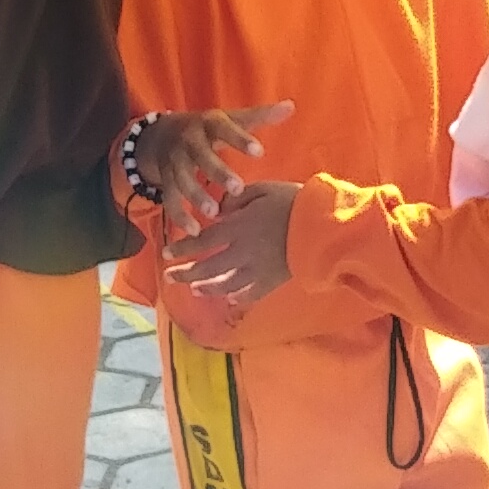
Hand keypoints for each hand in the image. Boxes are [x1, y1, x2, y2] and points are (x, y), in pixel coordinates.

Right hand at [132, 102, 290, 233]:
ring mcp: (175, 162)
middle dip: (217, 172)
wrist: (163, 133)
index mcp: (208, 123)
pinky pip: (170, 199)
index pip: (224, 128)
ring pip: (183, 180)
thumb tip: (290, 106)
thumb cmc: (209, 128)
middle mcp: (189, 141)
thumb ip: (259, 116)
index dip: (240, 139)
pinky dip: (179, 216)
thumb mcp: (230, 118)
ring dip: (196, 196)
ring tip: (213, 213)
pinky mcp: (166, 180)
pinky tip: (194, 230)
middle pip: (201, 156)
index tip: (259, 152)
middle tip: (237, 188)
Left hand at [161, 177, 297, 323]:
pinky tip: (231, 299)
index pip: (202, 241)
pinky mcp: (273, 281)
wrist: (322, 227)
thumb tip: (221, 207)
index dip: (182, 249)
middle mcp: (241, 252)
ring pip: (225, 284)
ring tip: (195, 289)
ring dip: (207, 288)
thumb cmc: (294, 202)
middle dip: (185, 273)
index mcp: (237, 228)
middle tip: (170, 277)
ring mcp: (257, 270)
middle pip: (207, 267)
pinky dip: (238, 297)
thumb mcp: (263, 189)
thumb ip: (238, 198)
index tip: (165, 254)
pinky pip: (251, 293)